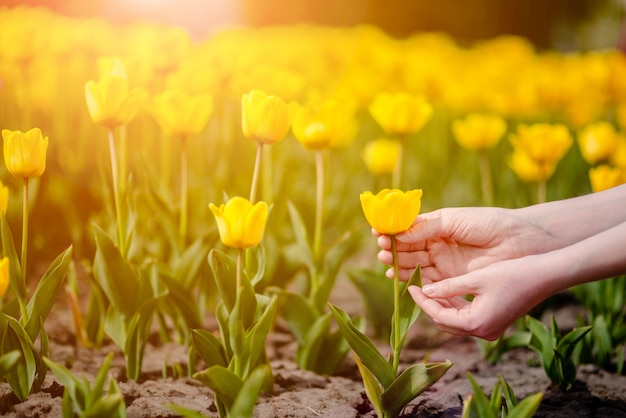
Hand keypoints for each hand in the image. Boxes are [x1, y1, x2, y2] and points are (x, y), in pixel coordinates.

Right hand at [376, 206, 550, 283]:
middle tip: (381, 249)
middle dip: (393, 248)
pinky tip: (396, 275)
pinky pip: (426, 280)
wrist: (517, 242)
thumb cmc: (488, 224)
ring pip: (414, 264)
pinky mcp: (450, 279)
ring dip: (397, 264)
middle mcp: (437, 244)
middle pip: (409, 248)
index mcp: (437, 226)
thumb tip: (399, 234)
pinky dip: (410, 279)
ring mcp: (442, 262)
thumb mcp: (454, 220)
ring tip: (385, 261)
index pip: (409, 229)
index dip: (393, 231)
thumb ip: (426, 228)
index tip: (378, 231)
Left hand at [406, 255, 546, 339]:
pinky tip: (446, 290)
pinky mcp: (494, 324)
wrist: (545, 276)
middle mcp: (482, 333)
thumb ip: (448, 287)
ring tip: (427, 287)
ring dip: (440, 306)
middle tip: (416, 286)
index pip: (438, 316)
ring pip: (455, 322)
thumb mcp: (476, 278)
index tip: (409, 285)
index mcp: (476, 324)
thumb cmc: (512, 274)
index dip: (421, 301)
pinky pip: (466, 318)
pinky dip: (454, 306)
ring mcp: (489, 330)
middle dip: (428, 305)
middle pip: (444, 323)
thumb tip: (425, 291)